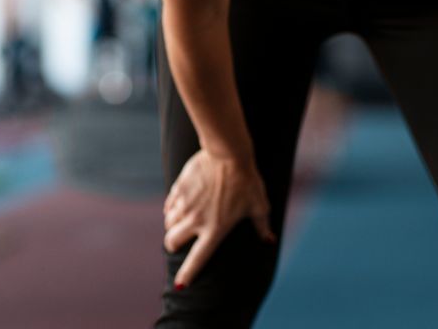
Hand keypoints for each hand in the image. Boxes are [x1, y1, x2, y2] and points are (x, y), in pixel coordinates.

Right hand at [163, 149, 276, 287]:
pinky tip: (176, 208)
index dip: (187, 274)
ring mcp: (185, 204)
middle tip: (177, 244)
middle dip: (173, 246)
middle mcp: (196, 220)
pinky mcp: (179, 188)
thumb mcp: (259, 205)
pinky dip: (171, 210)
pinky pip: (168, 206)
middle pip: (173, 241)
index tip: (179, 284)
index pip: (197, 259)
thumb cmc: (247, 180)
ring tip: (178, 224)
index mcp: (215, 229)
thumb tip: (269, 240)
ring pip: (169, 223)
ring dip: (172, 227)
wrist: (228, 153)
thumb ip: (262, 226)